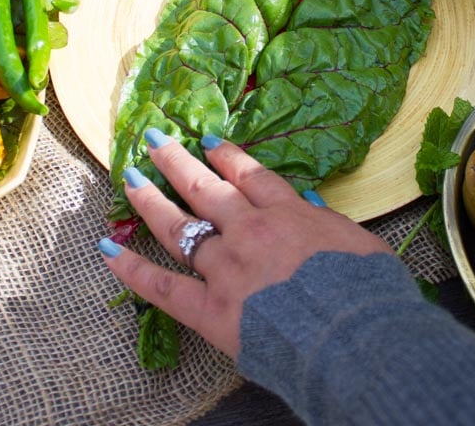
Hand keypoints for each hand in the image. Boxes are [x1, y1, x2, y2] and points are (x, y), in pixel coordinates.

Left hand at [98, 130, 391, 358]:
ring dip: (151, 200)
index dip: (226, 155)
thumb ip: (327, 220)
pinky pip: (163, 287)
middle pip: (205, 187)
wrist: (356, 337)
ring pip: (180, 226)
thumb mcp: (359, 241)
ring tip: (129, 178)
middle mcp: (250, 231)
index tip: (207, 140)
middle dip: (177, 161)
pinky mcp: (210, 309)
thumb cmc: (367, 290)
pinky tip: (107, 251)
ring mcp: (226, 267)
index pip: (249, 174)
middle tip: (154, 138)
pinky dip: (132, 270)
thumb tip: (309, 203)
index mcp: (287, 214)